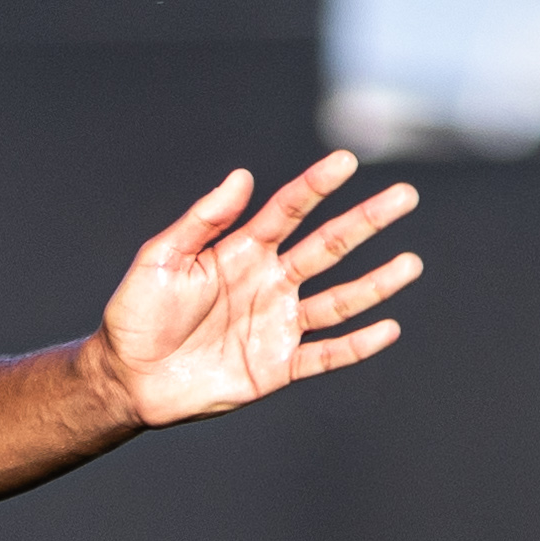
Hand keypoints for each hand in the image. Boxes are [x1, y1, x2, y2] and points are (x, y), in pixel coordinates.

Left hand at [86, 152, 418, 428]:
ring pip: (338, 299)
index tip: (345, 161)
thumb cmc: (137, 314)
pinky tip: (388, 328)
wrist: (128, 379)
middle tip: (405, 196)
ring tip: (411, 264)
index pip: (289, 210)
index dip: (316, 186)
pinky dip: (357, 345)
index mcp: (243, 251)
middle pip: (328, 247)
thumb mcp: (161, 259)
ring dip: (375, 284)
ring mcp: (278, 324)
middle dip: (366, 222)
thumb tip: (242, 176)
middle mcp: (270, 282)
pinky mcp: (277, 366)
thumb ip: (202, 221)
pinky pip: (325, 355)